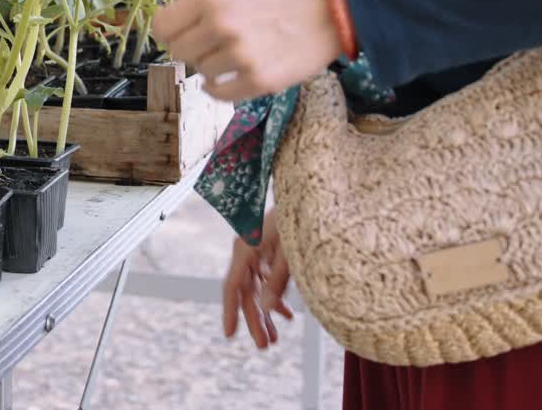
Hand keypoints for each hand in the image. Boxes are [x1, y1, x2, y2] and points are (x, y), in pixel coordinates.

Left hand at [152, 0, 340, 101]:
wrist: (335, 5)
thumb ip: (204, 9)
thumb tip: (173, 35)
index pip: (162, 26)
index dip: (170, 33)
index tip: (180, 35)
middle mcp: (221, 25)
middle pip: (179, 52)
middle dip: (194, 50)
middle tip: (214, 45)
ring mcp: (240, 55)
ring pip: (202, 73)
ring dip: (214, 67)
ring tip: (237, 54)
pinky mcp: (259, 80)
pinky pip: (220, 94)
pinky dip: (221, 89)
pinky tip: (234, 76)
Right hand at [223, 210, 293, 348]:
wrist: (311, 195)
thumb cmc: (298, 220)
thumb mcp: (290, 254)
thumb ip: (277, 282)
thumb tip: (263, 308)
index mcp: (246, 249)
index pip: (233, 286)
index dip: (230, 312)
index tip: (230, 335)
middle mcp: (248, 251)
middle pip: (248, 292)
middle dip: (256, 320)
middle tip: (264, 346)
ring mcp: (259, 251)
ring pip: (258, 288)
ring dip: (267, 312)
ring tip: (275, 337)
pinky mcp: (270, 251)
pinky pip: (268, 279)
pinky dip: (276, 297)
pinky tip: (287, 314)